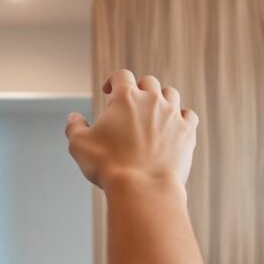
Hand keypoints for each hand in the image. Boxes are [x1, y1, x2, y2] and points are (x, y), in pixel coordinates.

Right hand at [65, 69, 198, 191]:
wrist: (143, 188)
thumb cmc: (109, 166)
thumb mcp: (79, 145)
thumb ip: (74, 127)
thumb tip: (74, 118)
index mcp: (125, 97)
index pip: (121, 75)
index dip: (112, 80)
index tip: (108, 91)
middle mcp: (152, 100)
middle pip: (148, 82)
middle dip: (138, 90)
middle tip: (131, 105)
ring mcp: (172, 115)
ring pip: (171, 94)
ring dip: (161, 99)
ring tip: (154, 113)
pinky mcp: (187, 132)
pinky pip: (189, 115)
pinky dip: (181, 117)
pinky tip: (174, 126)